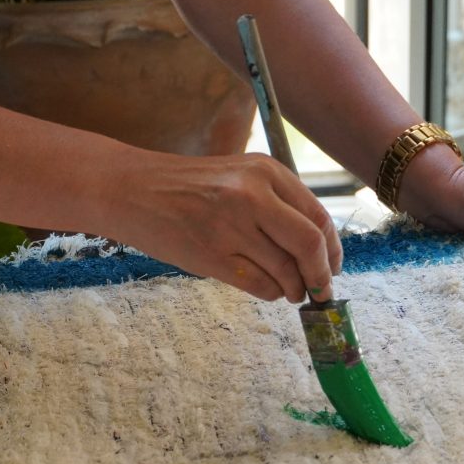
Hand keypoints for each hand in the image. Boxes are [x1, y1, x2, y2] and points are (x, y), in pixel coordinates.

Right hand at [109, 152, 342, 301]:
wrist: (131, 190)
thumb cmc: (185, 187)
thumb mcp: (237, 177)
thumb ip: (275, 203)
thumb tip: (316, 248)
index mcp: (265, 171)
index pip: (317, 217)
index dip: (332, 249)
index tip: (332, 267)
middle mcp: (253, 195)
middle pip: (310, 244)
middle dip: (321, 275)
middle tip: (320, 290)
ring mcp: (231, 226)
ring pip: (286, 270)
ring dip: (294, 289)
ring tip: (290, 292)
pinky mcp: (212, 255)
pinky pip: (260, 285)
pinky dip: (270, 293)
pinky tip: (265, 289)